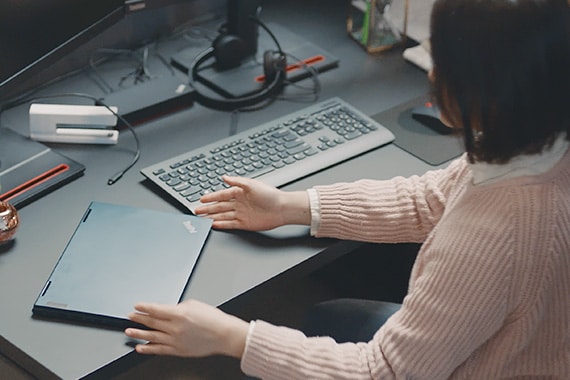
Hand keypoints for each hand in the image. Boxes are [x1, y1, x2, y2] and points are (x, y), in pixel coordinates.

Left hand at [124, 299, 248, 357]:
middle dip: (139, 318)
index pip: (156, 309)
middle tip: (131, 316)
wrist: (223, 334)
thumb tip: (168, 311)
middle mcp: (175, 327)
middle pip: (151, 322)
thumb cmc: (213, 319)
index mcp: (179, 313)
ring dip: (138, 333)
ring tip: (129, 331)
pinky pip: (159, 350)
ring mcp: (175, 340)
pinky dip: (148, 349)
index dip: (144, 307)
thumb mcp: (194, 305)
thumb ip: (178, 307)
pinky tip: (140, 347)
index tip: (137, 306)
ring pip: (152, 336)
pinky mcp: (178, 350)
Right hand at [194, 175, 309, 230]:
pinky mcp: (245, 223)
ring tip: (202, 218)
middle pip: (220, 206)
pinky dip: (221, 224)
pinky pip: (230, 224)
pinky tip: (214, 224)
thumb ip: (237, 181)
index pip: (222, 195)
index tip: (201, 199)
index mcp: (240, 192)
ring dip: (212, 216)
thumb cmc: (270, 195)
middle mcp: (239, 203)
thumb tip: (224, 177)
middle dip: (208, 208)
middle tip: (196, 210)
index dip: (211, 197)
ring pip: (223, 215)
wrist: (282, 208)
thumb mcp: (252, 184)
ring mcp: (241, 214)